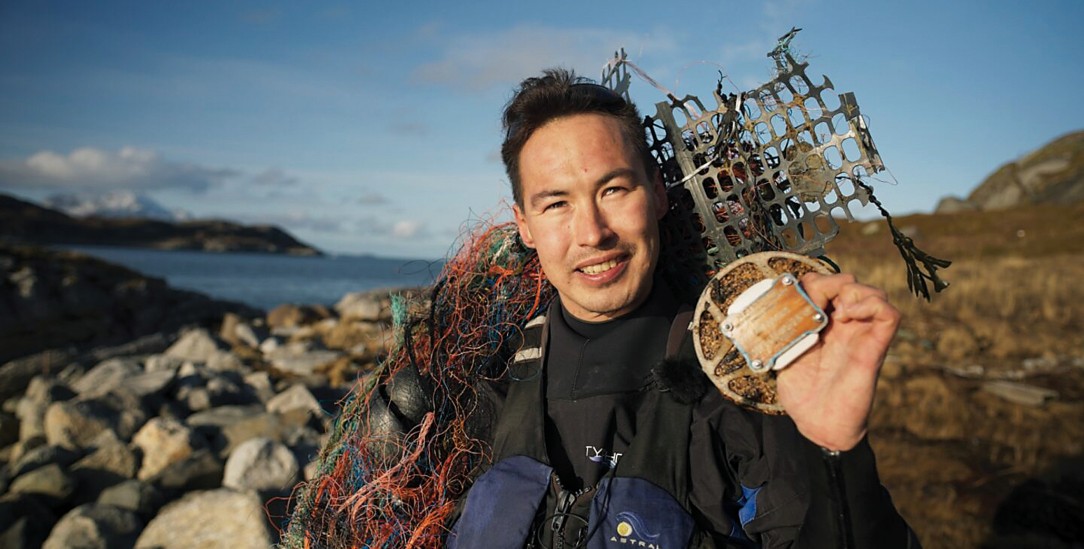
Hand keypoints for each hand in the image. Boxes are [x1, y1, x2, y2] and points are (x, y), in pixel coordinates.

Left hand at [775, 272, 899, 451]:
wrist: (816, 422)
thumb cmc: (801, 391)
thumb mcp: (785, 348)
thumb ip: (787, 323)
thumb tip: (785, 297)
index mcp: (825, 324)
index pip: (828, 284)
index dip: (815, 281)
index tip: (797, 296)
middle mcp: (846, 326)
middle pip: (851, 283)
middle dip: (832, 283)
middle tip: (817, 303)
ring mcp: (862, 335)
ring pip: (875, 293)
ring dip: (853, 292)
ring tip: (835, 311)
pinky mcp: (875, 347)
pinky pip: (889, 314)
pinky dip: (871, 305)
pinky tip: (848, 316)